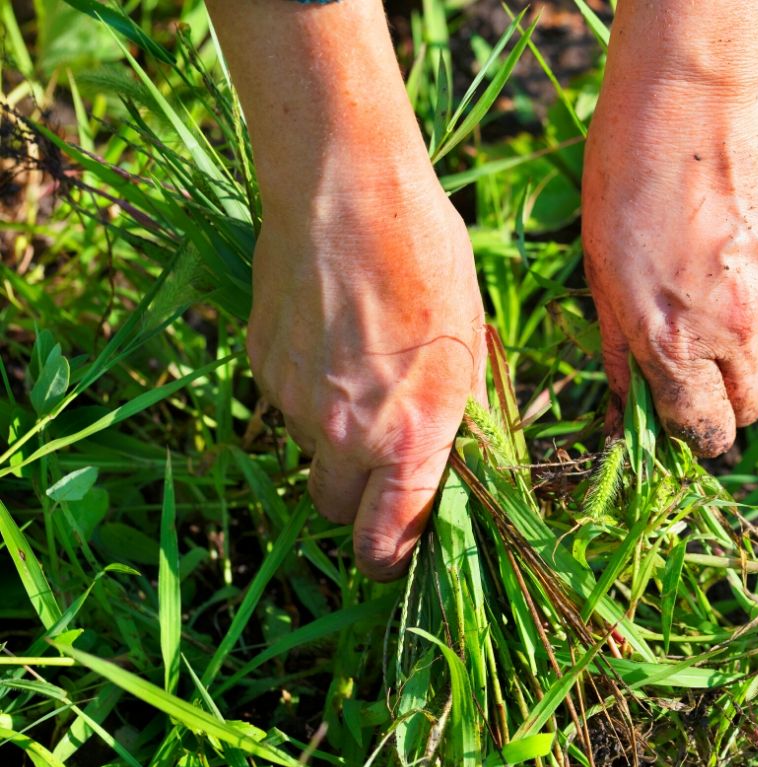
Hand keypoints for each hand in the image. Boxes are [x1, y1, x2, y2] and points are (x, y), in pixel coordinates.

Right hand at [248, 158, 483, 579]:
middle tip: (386, 457)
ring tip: (364, 369)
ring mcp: (294, 402)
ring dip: (335, 437)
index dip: (392, 558)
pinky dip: (308, 392)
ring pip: (311, 452)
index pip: (386, 543)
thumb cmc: (427, 258)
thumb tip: (453, 465)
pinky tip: (332, 338)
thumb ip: (456, 418)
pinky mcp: (261, 367)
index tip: (398, 550)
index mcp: (411, 435)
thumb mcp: (469, 344)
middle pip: (337, 510)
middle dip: (359, 500)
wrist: (345, 189)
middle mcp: (346, 433)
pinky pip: (286, 405)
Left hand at [582, 71, 757, 455]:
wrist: (691, 96)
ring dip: (747, 328)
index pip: (705, 430)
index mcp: (675, 342)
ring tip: (713, 267)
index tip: (692, 422)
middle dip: (731, 400)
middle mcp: (736, 327)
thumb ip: (620, 348)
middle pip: (753, 403)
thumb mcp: (599, 271)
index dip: (698, 434)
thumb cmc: (625, 178)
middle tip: (707, 366)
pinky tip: (738, 230)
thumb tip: (624, 408)